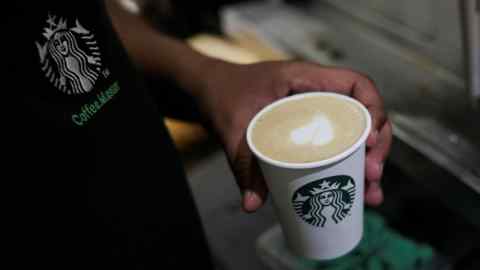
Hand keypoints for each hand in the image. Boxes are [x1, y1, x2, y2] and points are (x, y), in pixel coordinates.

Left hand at [197, 60, 391, 211]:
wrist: (209, 90)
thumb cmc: (222, 95)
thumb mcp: (231, 127)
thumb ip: (242, 163)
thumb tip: (252, 205)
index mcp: (304, 78)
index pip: (356, 84)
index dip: (372, 110)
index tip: (367, 143)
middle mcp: (317, 93)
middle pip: (364, 113)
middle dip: (377, 145)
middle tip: (372, 177)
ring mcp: (315, 110)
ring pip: (355, 131)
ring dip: (368, 161)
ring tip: (371, 195)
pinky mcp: (309, 127)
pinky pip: (338, 142)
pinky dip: (349, 164)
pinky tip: (356, 192)